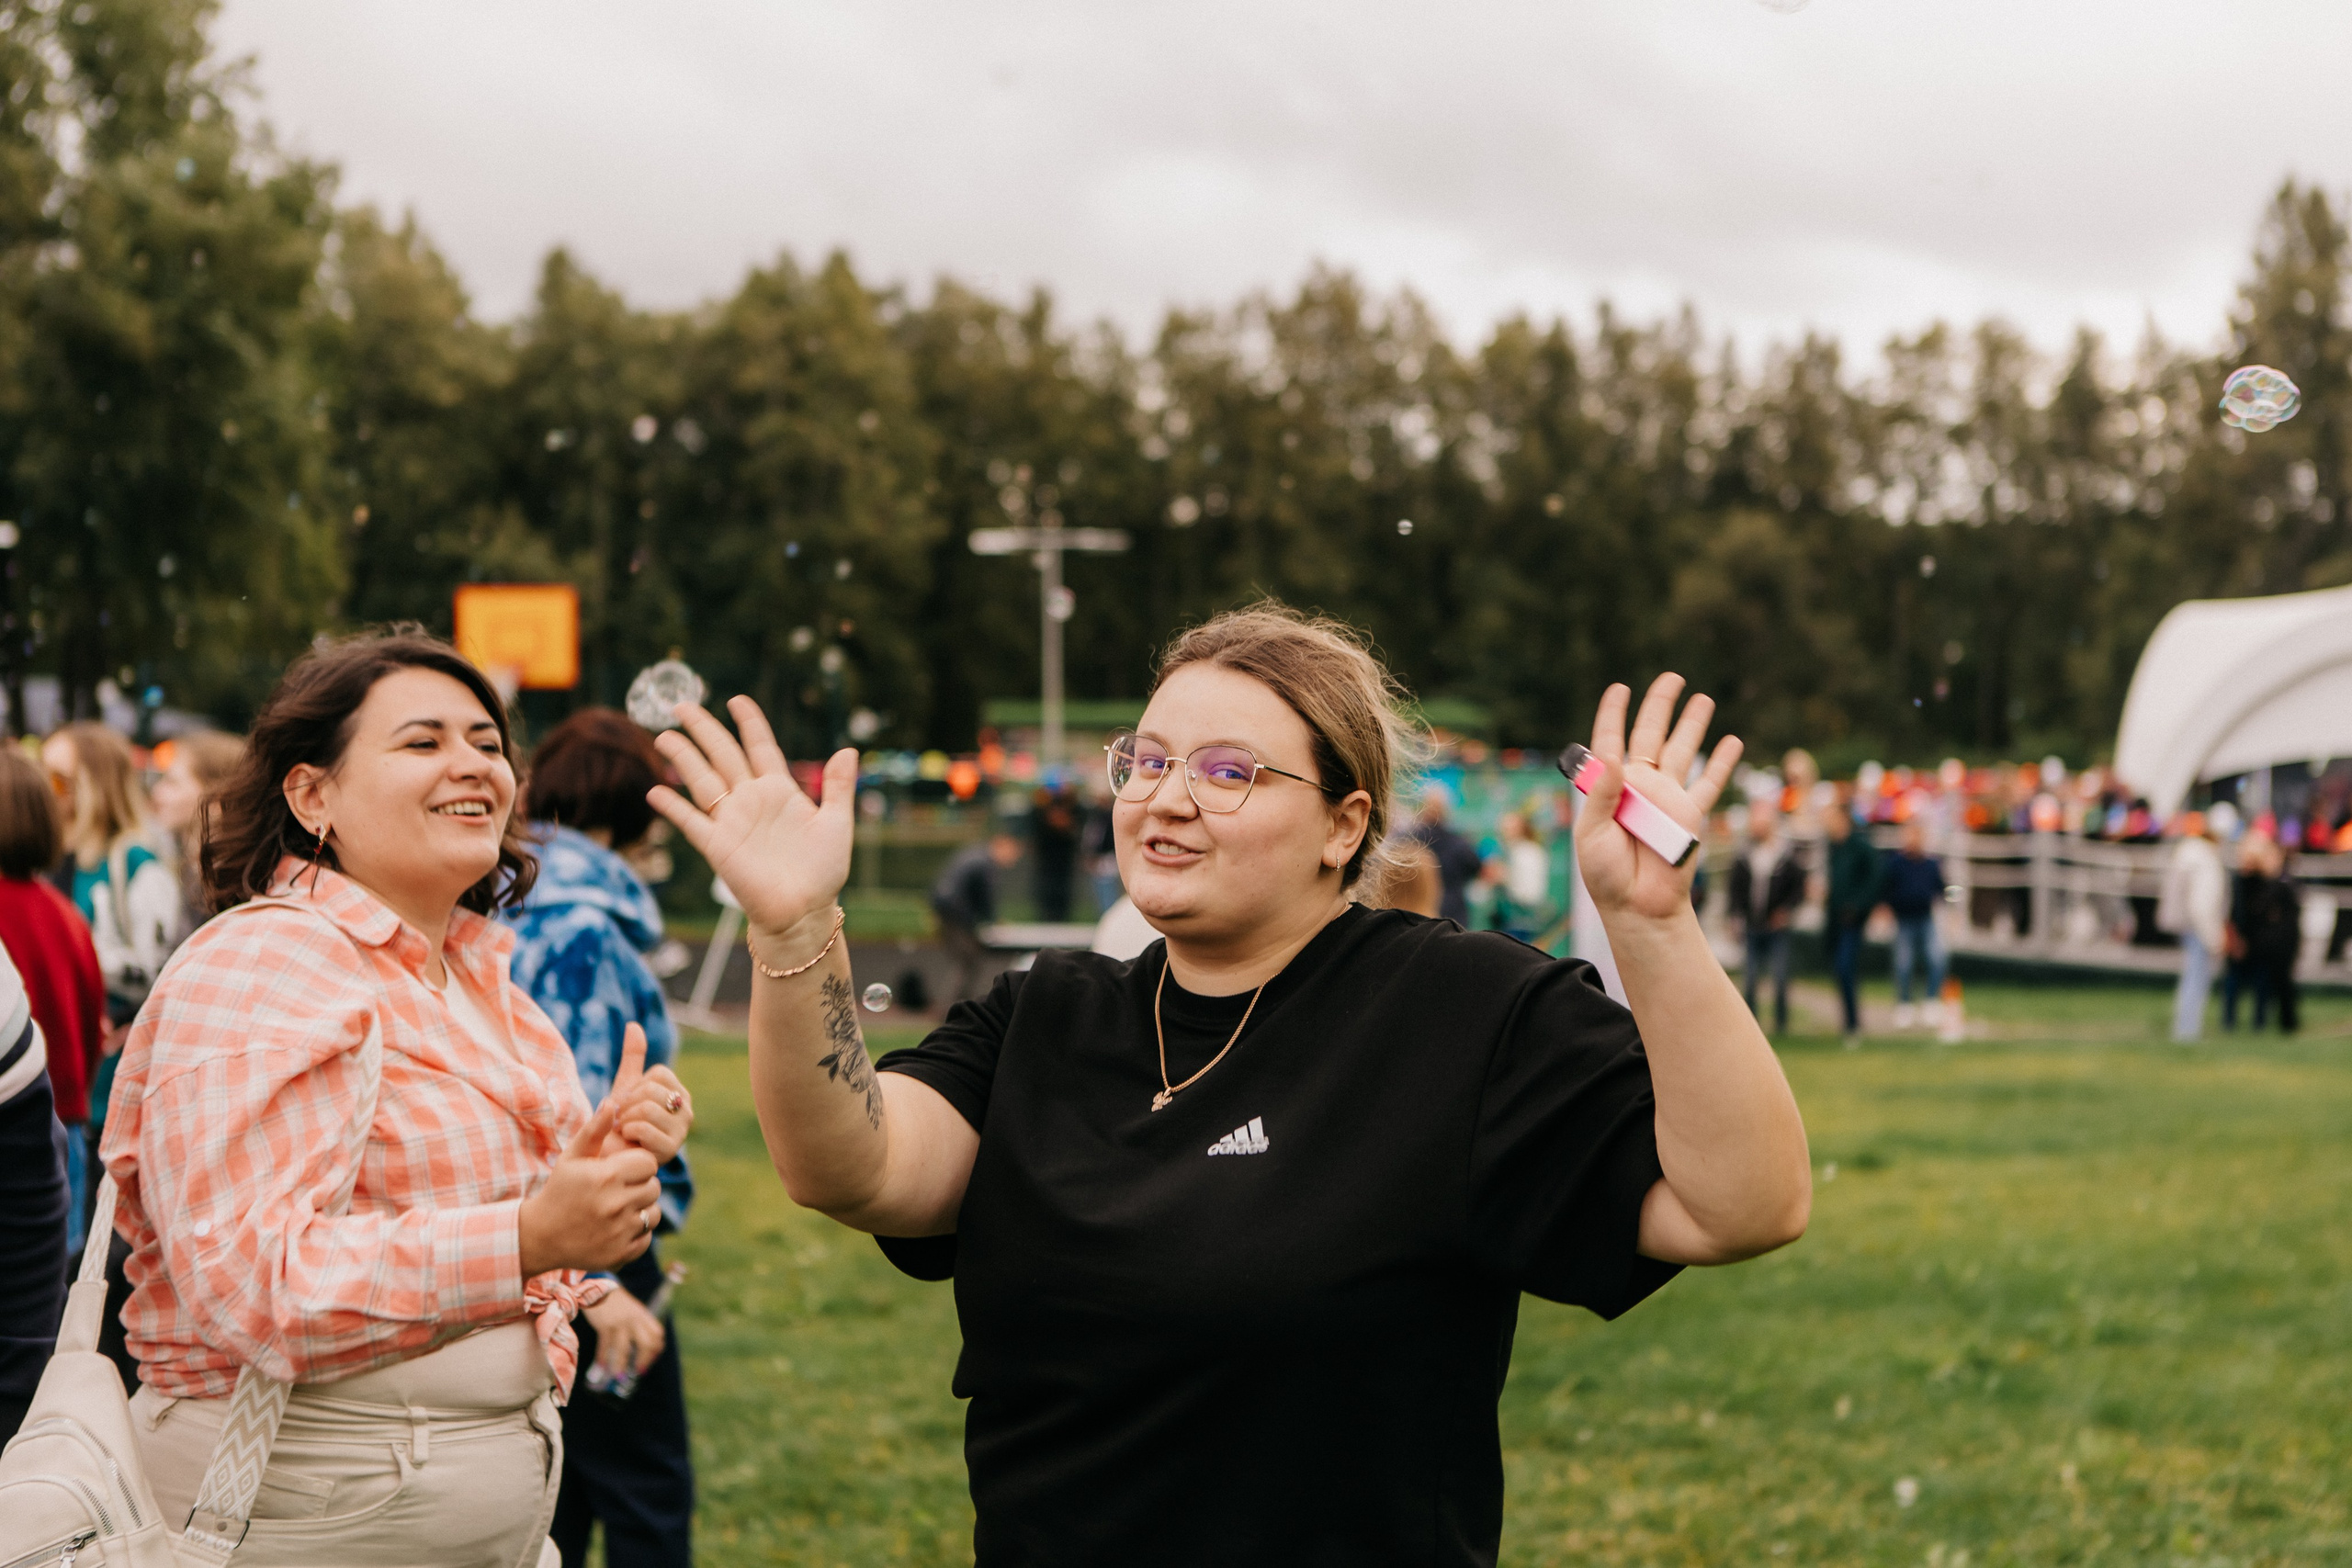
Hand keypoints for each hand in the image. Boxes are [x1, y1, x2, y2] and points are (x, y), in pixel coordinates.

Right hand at [518, 1099, 663, 1276]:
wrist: (539, 1236)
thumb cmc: (559, 1191)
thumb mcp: (572, 1157)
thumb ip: (594, 1129)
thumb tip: (613, 1102)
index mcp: (605, 1177)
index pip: (648, 1163)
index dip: (637, 1164)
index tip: (621, 1169)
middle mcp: (615, 1205)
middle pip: (654, 1187)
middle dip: (639, 1185)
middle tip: (619, 1189)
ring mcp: (619, 1232)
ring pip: (654, 1212)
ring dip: (641, 1209)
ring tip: (619, 1207)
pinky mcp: (621, 1254)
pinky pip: (647, 1237)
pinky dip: (636, 1233)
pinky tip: (616, 1227)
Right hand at [583, 1288, 666, 1379]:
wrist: (599, 1290)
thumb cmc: (618, 1304)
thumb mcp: (634, 1310)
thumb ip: (639, 1325)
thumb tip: (641, 1350)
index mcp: (644, 1315)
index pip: (657, 1333)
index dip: (657, 1348)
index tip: (652, 1359)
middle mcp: (634, 1320)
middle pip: (645, 1344)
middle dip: (643, 1360)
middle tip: (639, 1371)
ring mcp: (620, 1323)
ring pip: (624, 1349)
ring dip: (621, 1365)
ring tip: (618, 1376)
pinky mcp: (605, 1326)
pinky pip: (605, 1346)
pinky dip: (603, 1358)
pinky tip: (602, 1366)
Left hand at [598, 1023, 692, 1164]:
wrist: (608, 1155)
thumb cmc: (619, 1122)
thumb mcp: (626, 1085)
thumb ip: (633, 1056)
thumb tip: (633, 1025)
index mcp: (679, 1092)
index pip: (658, 1073)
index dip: (635, 1086)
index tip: (630, 1102)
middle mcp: (686, 1110)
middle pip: (651, 1089)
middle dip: (628, 1104)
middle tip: (624, 1119)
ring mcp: (681, 1130)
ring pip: (647, 1108)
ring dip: (626, 1120)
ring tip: (626, 1131)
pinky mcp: (671, 1149)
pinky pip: (643, 1127)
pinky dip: (628, 1132)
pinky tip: (630, 1142)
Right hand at [648, 697, 857, 939]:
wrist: (805, 911)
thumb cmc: (823, 871)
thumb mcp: (836, 824)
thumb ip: (839, 787)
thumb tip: (849, 750)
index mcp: (780, 791)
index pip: (761, 747)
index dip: (750, 723)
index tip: (736, 699)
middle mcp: (752, 800)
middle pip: (723, 754)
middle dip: (704, 729)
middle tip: (682, 704)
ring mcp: (732, 821)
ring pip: (702, 780)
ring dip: (683, 758)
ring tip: (664, 736)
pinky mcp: (718, 846)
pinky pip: (691, 822)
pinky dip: (673, 808)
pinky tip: (656, 791)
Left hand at [1575, 674, 1740, 923]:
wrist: (1638, 906)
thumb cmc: (1607, 873)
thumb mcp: (1592, 833)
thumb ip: (1603, 794)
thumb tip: (1612, 755)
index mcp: (1611, 786)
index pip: (1611, 740)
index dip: (1613, 713)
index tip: (1619, 689)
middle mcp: (1641, 785)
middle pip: (1651, 735)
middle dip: (1661, 705)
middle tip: (1673, 677)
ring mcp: (1667, 798)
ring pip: (1683, 751)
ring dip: (1692, 725)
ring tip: (1703, 698)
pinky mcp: (1691, 815)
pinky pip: (1709, 784)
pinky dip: (1721, 763)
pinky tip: (1732, 741)